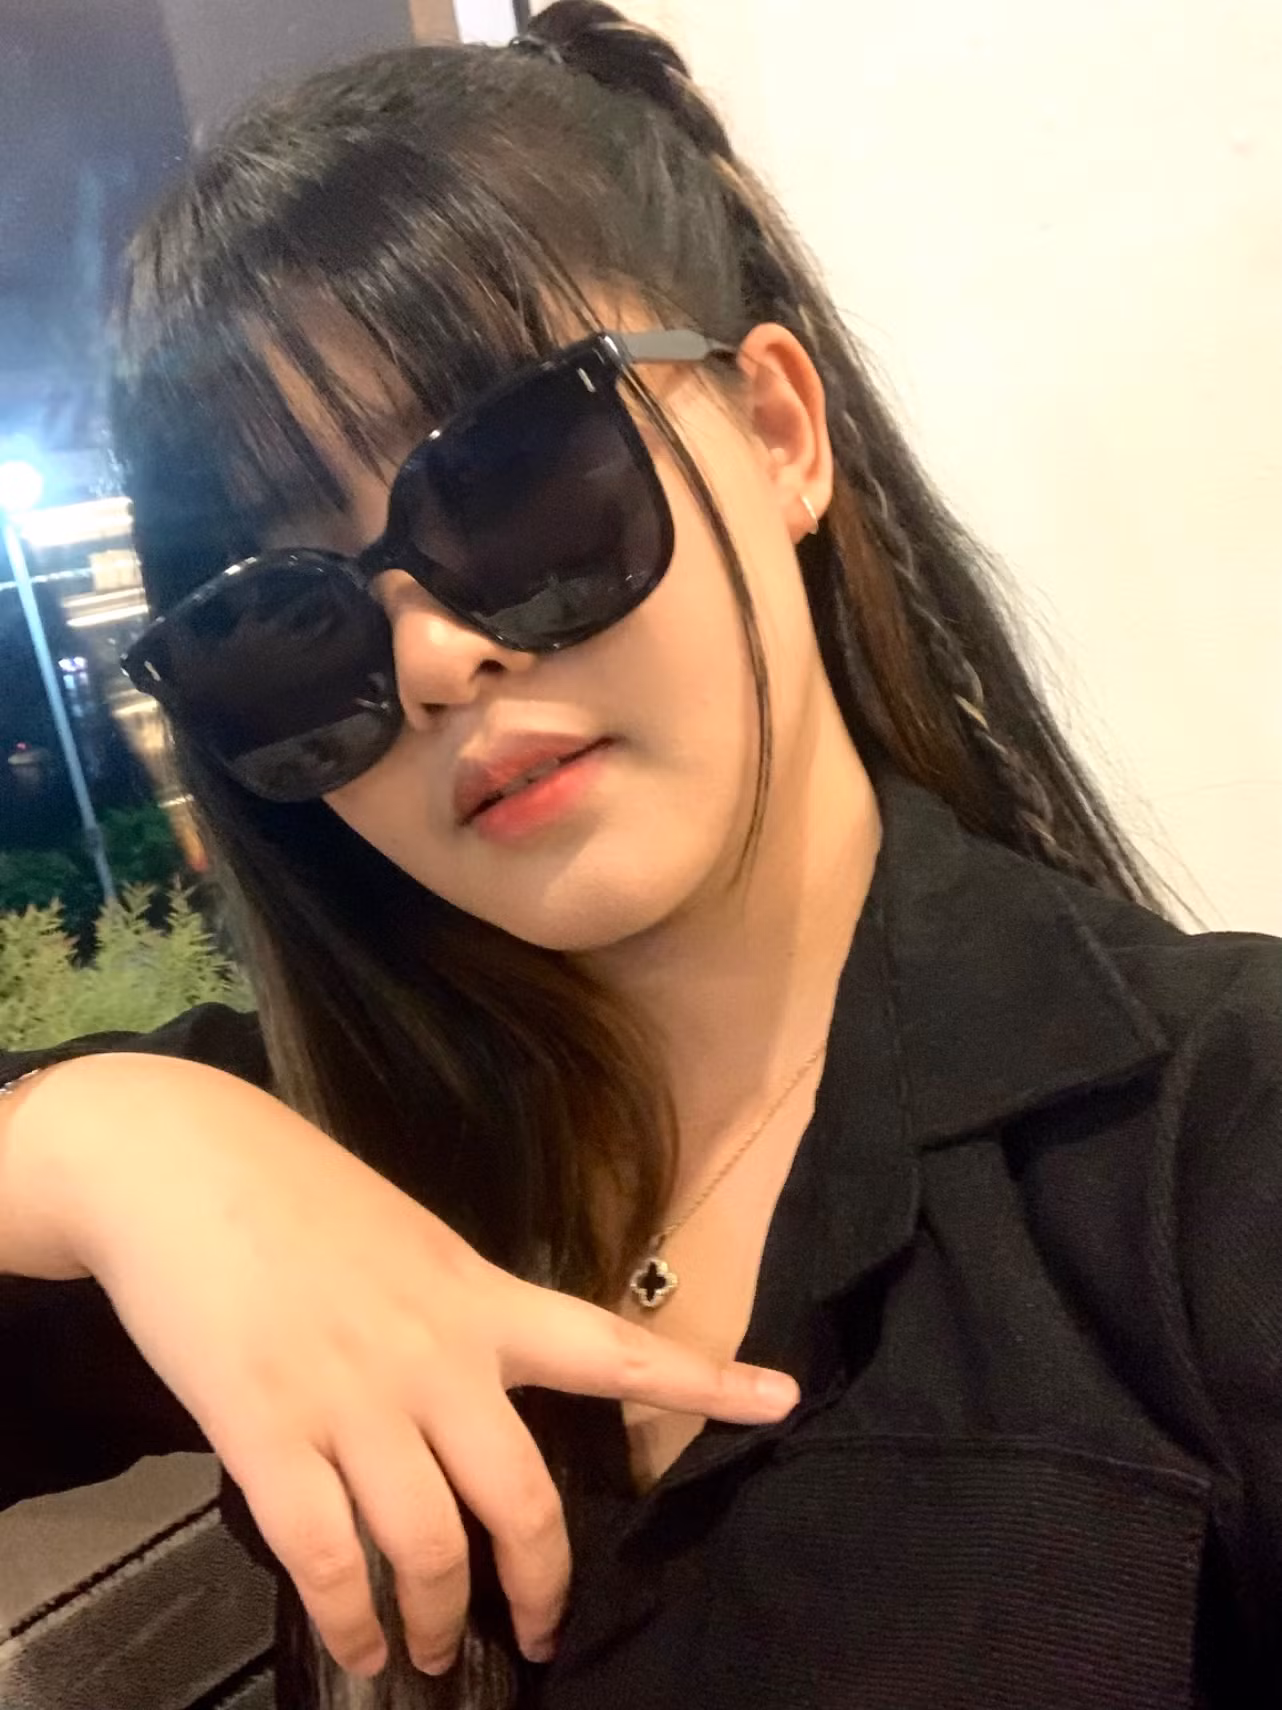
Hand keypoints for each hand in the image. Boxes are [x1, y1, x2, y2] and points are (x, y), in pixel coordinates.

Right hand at [26, 1054, 798, 1675]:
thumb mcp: (406, 1238)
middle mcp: (435, 1357)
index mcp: (479, 1295)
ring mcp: (354, 1400)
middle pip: (521, 1500)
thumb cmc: (293, 1190)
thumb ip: (451, 1312)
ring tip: (435, 1656)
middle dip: (537, 1584)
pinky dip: (349, 1621)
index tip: (782, 1400)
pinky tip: (360, 1646)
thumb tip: (464, 1392)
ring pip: (429, 1548)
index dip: (703, 1380)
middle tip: (540, 1632)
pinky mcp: (268, 1436)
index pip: (613, 1344)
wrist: (179, 1162)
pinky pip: (327, 1559)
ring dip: (441, 1621)